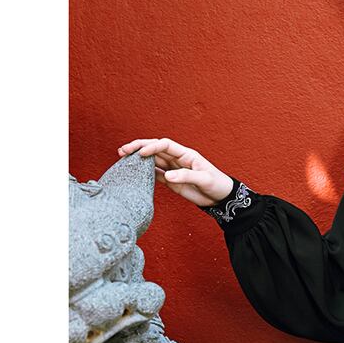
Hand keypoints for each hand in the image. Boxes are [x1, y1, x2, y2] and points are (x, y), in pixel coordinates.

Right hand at [117, 138, 233, 207]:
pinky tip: (134, 172)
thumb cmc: (216, 184)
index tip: (141, 153)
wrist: (221, 197)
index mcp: (186, 154)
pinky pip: (155, 174)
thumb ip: (186, 176)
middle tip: (123, 151)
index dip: (152, 147)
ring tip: (123, 159)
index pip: (165, 145)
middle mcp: (177, 159)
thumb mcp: (204, 179)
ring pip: (152, 161)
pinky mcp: (171, 181)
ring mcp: (173, 170)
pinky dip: (145, 173)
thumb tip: (167, 176)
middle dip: (139, 148)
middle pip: (154, 149)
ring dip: (138, 160)